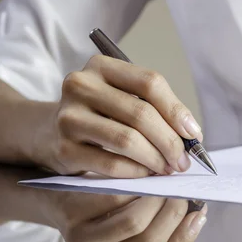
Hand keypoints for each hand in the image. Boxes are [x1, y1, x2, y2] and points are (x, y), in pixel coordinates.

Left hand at [39, 191, 207, 241]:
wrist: (59, 202)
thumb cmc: (107, 217)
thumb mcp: (134, 236)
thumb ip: (165, 233)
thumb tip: (198, 214)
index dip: (184, 238)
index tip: (199, 212)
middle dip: (173, 212)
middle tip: (181, 191)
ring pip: (133, 223)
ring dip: (156, 197)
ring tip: (164, 182)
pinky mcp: (70, 221)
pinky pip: (114, 199)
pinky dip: (136, 183)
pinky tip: (143, 174)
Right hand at [43, 55, 202, 177]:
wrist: (47, 133)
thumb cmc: (99, 116)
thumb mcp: (123, 100)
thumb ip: (156, 110)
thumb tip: (192, 137)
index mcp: (101, 66)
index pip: (150, 83)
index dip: (177, 110)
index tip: (194, 135)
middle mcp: (81, 85)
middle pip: (141, 113)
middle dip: (170, 141)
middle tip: (183, 161)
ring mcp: (69, 117)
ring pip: (127, 140)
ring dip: (156, 159)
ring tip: (168, 169)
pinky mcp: (64, 149)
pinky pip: (112, 164)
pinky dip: (136, 172)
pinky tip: (146, 175)